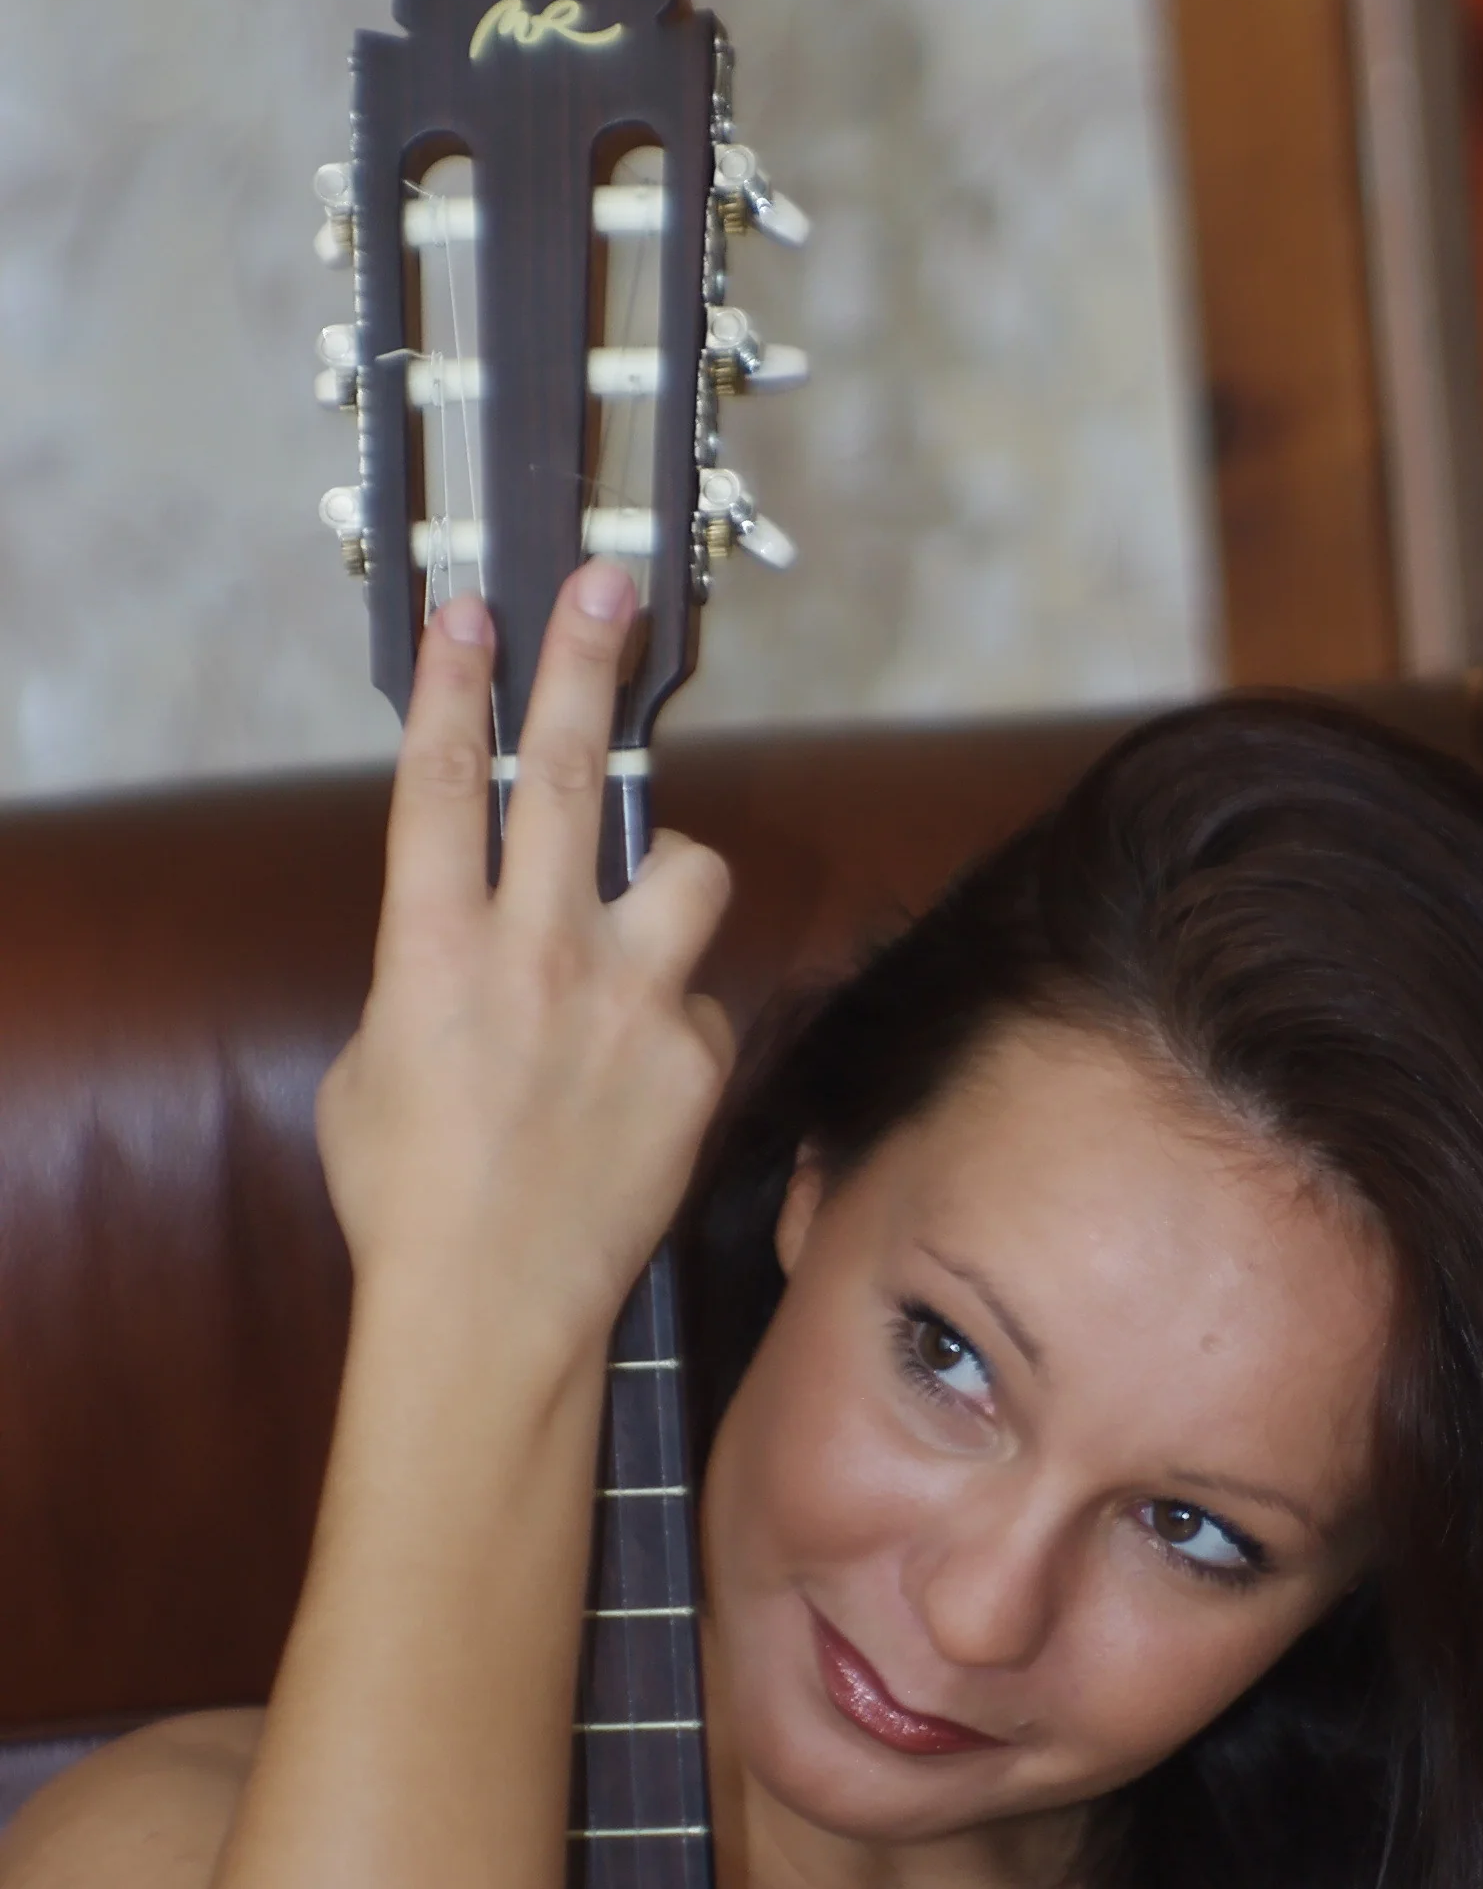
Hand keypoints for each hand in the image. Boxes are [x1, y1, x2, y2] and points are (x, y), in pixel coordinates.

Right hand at [317, 564, 734, 1373]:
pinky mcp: (697, 1060)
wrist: (491, 1306)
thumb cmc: (409, 1194)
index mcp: (435, 947)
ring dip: (675, 883)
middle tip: (610, 583)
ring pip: (693, 875)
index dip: (459, 685)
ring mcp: (632, 1002)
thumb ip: (425, 980)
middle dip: (586, 664)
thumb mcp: (374, 1064)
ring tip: (643, 932)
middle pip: (574, 774)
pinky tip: (641, 1088)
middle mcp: (540, 953)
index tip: (478, 606)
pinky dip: (677, 1027)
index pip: (445, 782)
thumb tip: (467, 949)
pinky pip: (702, 1004)